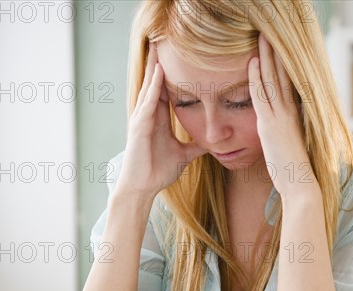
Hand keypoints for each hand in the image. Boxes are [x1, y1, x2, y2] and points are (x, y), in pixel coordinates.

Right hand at [116, 42, 206, 199]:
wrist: (144, 187)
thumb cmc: (158, 171)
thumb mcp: (184, 155)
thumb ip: (196, 146)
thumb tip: (213, 143)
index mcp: (159, 119)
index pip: (166, 91)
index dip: (173, 74)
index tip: (181, 58)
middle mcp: (149, 115)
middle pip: (155, 83)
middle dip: (159, 63)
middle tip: (163, 41)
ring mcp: (142, 119)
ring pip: (149, 88)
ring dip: (154, 68)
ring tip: (158, 48)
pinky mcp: (139, 127)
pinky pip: (147, 103)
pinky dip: (153, 89)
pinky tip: (159, 75)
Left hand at [248, 34, 316, 200]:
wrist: (300, 183)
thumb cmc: (294, 170)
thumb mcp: (290, 146)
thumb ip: (285, 132)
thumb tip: (280, 130)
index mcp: (295, 115)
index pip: (288, 83)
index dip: (283, 64)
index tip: (278, 49)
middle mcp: (290, 111)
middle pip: (282, 74)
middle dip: (275, 53)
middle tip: (268, 33)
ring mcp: (281, 116)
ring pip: (273, 79)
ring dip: (267, 56)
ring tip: (262, 37)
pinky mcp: (270, 124)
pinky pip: (262, 95)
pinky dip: (257, 77)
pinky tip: (253, 62)